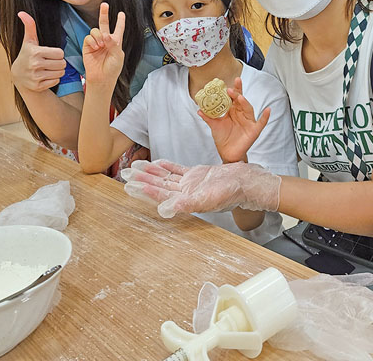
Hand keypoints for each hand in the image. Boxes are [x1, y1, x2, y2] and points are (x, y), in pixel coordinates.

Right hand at [11, 12, 66, 91]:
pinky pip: (56, 81)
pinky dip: (53, 79)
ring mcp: (36, 77)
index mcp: (35, 52)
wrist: (18, 75)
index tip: (50, 54)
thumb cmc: (27, 55)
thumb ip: (29, 26)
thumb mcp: (29, 41)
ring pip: (60, 73)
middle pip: (62, 63)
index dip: (57, 53)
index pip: (60, 53)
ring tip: (48, 68)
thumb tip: (21, 12)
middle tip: (50, 62)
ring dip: (57, 71)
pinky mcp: (38, 86)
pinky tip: (45, 76)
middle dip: (59, 62)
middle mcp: (35, 65)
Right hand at [82, 3, 125, 86]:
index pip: (118, 29)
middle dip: (104, 14)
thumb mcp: (117, 56)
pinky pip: (88, 37)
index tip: (121, 14)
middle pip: (104, 24)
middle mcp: (106, 40)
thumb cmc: (112, 69)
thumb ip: (113, 44)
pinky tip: (95, 47)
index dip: (120, 22)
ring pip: (95, 30)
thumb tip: (106, 34)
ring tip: (100, 45)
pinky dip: (92, 41)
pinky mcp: (87, 46)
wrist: (102, 78)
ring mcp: (96, 43)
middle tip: (104, 4)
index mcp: (116, 42)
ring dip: (98, 35)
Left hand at [120, 159, 280, 217]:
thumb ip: (186, 204)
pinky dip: (166, 166)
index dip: (144, 190)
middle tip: (125, 174)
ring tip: (134, 167)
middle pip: (159, 185)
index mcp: (186, 200)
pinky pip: (177, 170)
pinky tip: (156, 162)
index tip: (130, 185)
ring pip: (166, 177)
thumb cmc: (232, 193)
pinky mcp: (197, 174)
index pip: (160, 194)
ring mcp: (190, 183)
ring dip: (150, 172)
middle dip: (142, 180)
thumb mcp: (208, 198)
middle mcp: (185, 193)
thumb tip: (164, 209)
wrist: (248, 182)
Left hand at [198, 77, 270, 162]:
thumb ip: (208, 117)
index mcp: (233, 111)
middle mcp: (241, 114)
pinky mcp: (254, 131)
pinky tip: (268, 110)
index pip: (233, 98)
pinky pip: (261, 123)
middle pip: (241, 101)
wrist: (227, 153)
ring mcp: (248, 122)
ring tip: (240, 97)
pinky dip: (265, 117)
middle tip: (235, 84)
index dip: (232, 90)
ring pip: (249, 109)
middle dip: (238, 92)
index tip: (228, 84)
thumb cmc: (223, 138)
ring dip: (245, 103)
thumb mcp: (214, 126)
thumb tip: (199, 110)